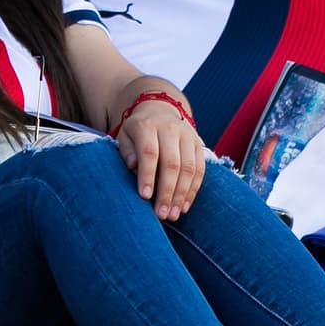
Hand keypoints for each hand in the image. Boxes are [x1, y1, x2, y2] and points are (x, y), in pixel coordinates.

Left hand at [115, 100, 206, 221]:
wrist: (160, 110)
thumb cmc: (137, 132)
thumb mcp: (125, 137)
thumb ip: (127, 152)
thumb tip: (133, 168)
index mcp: (148, 126)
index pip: (149, 152)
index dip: (147, 175)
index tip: (144, 196)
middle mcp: (170, 129)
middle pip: (172, 163)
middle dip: (167, 191)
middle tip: (161, 214)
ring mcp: (188, 136)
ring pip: (189, 168)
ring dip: (182, 195)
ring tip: (173, 215)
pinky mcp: (199, 145)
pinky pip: (200, 170)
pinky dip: (193, 190)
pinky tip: (184, 206)